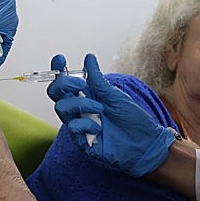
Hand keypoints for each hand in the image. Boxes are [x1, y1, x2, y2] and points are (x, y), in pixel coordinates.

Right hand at [47, 53, 178, 177]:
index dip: (58, 70)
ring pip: (61, 108)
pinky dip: (86, 124)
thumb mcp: (115, 95)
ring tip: (100, 108)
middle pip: (55, 93)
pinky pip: (72, 127)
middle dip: (64, 84)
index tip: (60, 59)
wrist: (144, 142)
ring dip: (80, 104)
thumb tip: (88, 58)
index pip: (65, 81)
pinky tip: (99, 128)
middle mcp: (80, 109)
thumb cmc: (133, 119)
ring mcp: (79, 124)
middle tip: (81, 85)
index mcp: (87, 95)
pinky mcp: (80, 140)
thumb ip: (97, 79)